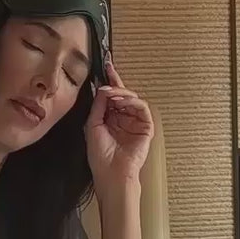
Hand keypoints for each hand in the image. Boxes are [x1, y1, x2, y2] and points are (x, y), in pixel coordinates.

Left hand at [85, 58, 153, 201]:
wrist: (112, 173)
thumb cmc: (100, 155)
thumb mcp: (93, 125)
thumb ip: (99, 106)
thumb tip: (103, 87)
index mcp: (110, 118)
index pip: (111, 96)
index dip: (109, 80)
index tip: (106, 65)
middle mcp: (123, 118)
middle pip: (122, 94)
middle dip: (115, 83)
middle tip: (109, 74)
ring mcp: (135, 122)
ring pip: (132, 99)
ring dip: (122, 93)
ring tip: (112, 94)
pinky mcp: (146, 127)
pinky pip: (142, 108)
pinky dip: (133, 101)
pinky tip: (123, 102)